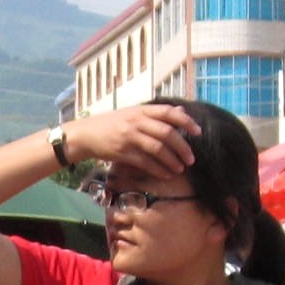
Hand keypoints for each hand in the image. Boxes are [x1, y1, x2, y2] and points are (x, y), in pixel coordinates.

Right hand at [62, 104, 197, 184]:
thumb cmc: (111, 124)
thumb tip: (180, 110)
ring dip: (172, 161)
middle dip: (182, 147)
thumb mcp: (133, 113)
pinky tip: (166, 174)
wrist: (86, 134)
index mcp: (141, 110)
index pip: (168, 112)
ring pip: (157, 149)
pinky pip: (145, 162)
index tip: (198, 132)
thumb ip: (155, 113)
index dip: (186, 121)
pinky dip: (158, 170)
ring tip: (180, 168)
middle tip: (191, 158)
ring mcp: (129, 137)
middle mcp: (136, 121)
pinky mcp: (122, 152)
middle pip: (166, 133)